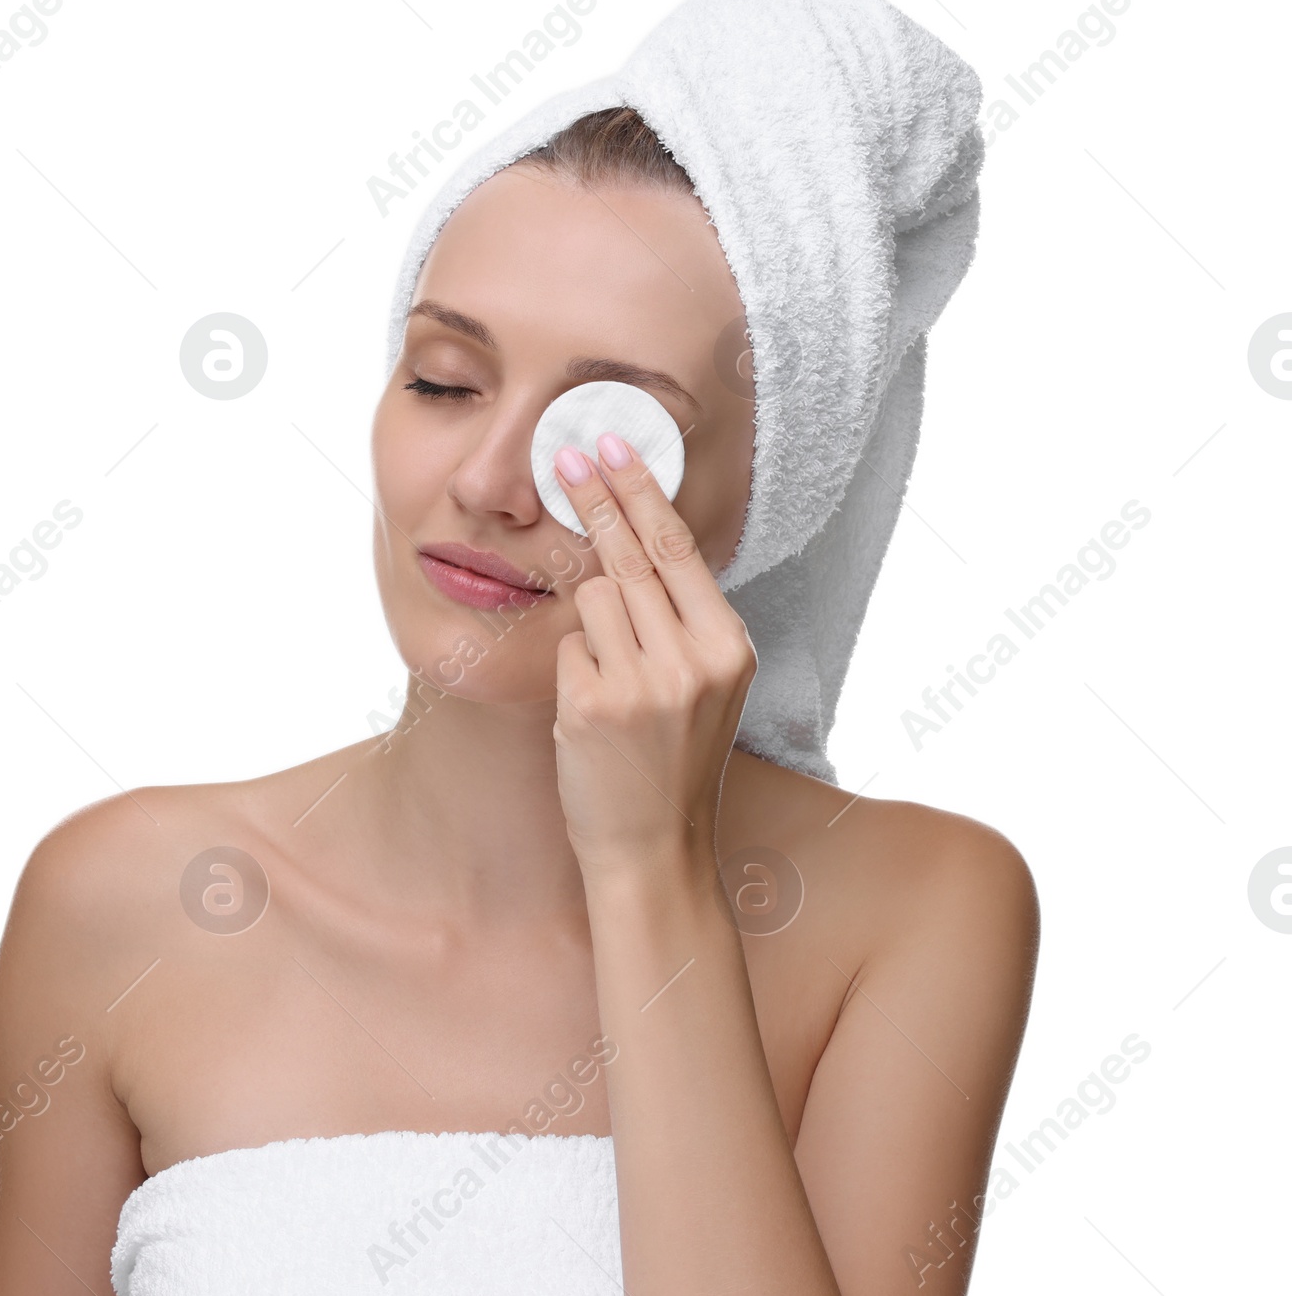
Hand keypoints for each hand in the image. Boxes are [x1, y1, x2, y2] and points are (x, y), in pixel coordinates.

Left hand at [550, 432, 756, 880]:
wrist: (656, 849)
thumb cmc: (675, 760)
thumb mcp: (706, 684)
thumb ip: (684, 619)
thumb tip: (641, 534)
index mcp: (729, 646)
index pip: (678, 548)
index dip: (641, 491)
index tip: (613, 446)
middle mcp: (692, 659)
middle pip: (630, 554)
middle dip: (595, 497)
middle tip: (565, 453)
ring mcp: (641, 683)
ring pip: (592, 597)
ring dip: (591, 625)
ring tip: (613, 682)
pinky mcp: (591, 707)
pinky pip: (567, 649)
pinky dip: (573, 671)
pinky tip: (592, 716)